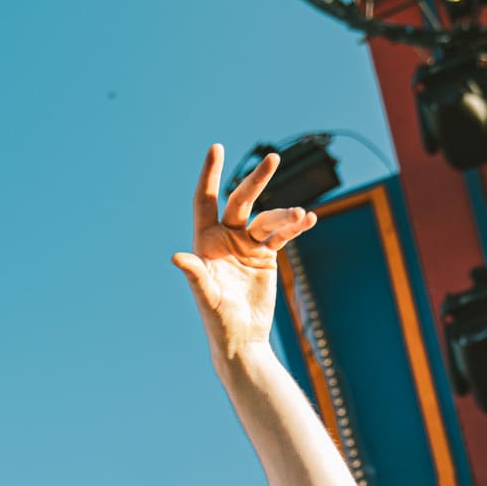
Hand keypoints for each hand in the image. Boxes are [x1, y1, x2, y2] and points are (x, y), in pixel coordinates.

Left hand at [171, 144, 317, 365]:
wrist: (241, 338)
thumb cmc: (217, 320)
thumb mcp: (207, 297)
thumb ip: (195, 275)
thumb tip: (177, 258)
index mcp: (206, 241)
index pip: (207, 200)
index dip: (210, 175)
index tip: (216, 148)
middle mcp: (226, 238)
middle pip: (241, 201)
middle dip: (256, 180)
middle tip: (272, 159)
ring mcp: (247, 245)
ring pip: (268, 218)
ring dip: (285, 215)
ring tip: (300, 217)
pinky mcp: (265, 255)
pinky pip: (282, 234)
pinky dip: (295, 226)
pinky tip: (309, 220)